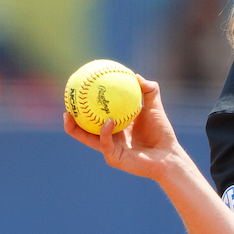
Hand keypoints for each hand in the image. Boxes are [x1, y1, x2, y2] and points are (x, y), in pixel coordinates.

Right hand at [63, 76, 184, 180]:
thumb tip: (135, 75)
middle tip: (64, 104)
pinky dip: (104, 133)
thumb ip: (148, 90)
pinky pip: (105, 144)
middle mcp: (109, 138)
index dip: (82, 106)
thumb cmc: (161, 132)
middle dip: (70, 119)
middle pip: (83, 129)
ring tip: (69, 115)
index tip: (75, 92)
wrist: (169, 155)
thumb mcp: (154, 107)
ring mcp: (110, 149)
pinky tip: (106, 122)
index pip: (93, 116)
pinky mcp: (115, 159)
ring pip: (87, 138)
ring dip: (76, 128)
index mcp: (114, 127)